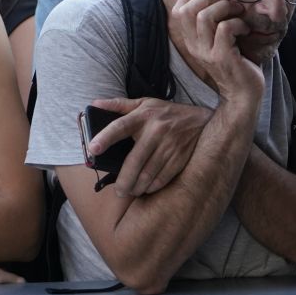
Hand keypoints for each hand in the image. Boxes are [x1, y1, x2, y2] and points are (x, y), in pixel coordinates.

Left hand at [87, 97, 210, 195]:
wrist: (202, 121)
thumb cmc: (167, 113)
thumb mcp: (145, 103)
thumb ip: (119, 105)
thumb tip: (94, 104)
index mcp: (143, 116)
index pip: (121, 126)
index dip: (106, 137)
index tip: (93, 149)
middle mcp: (156, 131)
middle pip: (134, 161)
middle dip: (123, 180)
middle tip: (118, 191)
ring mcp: (169, 146)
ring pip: (148, 174)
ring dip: (136, 187)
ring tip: (130, 191)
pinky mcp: (179, 158)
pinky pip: (162, 178)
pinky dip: (152, 187)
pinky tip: (146, 188)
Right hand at [164, 0, 263, 105]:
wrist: (243, 94)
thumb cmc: (235, 63)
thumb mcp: (217, 42)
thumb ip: (211, 24)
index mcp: (191, 41)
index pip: (178, 10)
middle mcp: (194, 46)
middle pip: (188, 10)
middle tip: (227, 1)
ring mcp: (207, 52)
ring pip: (205, 17)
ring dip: (225, 7)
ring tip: (238, 12)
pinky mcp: (222, 57)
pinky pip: (225, 28)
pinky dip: (237, 22)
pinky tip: (245, 29)